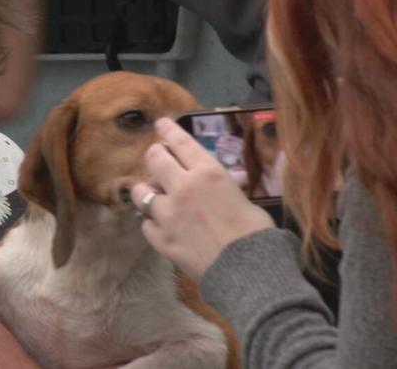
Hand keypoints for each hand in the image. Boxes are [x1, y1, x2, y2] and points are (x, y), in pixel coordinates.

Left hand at [131, 118, 273, 280]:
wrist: (247, 271)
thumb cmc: (256, 233)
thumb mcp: (244, 199)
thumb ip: (225, 188)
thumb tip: (225, 184)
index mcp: (207, 172)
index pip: (179, 142)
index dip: (168, 130)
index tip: (161, 124)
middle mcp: (182, 187)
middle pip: (153, 159)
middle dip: (154, 156)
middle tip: (158, 159)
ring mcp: (168, 214)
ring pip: (140, 192)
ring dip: (147, 190)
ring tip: (154, 195)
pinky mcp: (160, 239)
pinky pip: (146, 223)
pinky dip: (152, 222)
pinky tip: (161, 225)